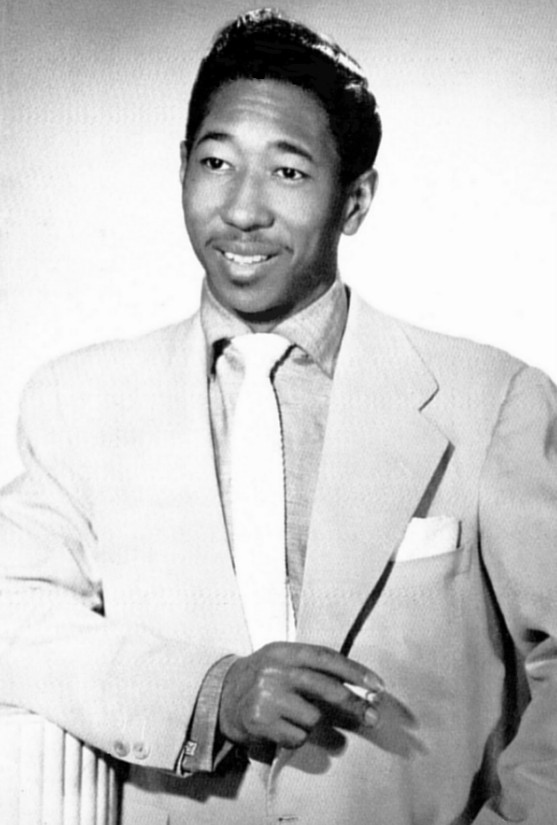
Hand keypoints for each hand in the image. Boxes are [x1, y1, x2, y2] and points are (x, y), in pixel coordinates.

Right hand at [218, 642, 383, 749]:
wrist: (221, 697)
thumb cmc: (262, 678)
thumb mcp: (282, 660)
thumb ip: (313, 668)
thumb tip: (359, 688)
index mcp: (284, 651)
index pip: (326, 657)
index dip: (354, 671)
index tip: (377, 685)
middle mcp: (275, 671)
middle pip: (325, 688)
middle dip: (353, 704)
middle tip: (373, 716)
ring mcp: (266, 696)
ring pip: (313, 717)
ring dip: (311, 723)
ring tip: (294, 716)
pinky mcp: (259, 721)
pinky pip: (296, 736)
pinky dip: (295, 737)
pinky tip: (282, 728)